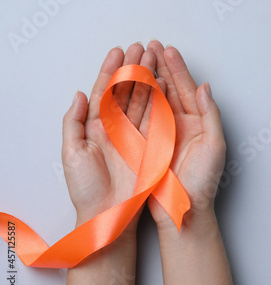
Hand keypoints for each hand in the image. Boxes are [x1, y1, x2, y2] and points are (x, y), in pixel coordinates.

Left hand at [62, 43, 164, 232]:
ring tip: (153, 59)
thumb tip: (79, 95)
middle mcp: (117, 127)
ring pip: (142, 100)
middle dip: (133, 68)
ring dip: (147, 79)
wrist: (109, 213)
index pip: (103, 91)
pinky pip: (156, 118)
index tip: (118, 52)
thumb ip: (74, 121)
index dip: (110, 70)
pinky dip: (159, 100)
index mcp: (96, 126)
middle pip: (125, 91)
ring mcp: (135, 134)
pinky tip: (162, 84)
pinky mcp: (151, 144)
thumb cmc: (87, 188)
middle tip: (141, 48)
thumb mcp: (71, 152)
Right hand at [146, 41, 226, 230]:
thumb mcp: (214, 145)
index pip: (188, 90)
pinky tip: (130, 86)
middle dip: (161, 67)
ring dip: (147, 78)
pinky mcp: (150, 143)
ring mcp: (165, 132)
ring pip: (155, 100)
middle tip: (150, 47)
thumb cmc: (203, 181)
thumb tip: (204, 87)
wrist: (184, 207)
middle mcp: (182, 124)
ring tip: (139, 59)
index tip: (168, 51)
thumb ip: (210, 115)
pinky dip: (136, 101)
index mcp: (200, 123)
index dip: (178, 70)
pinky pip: (142, 118)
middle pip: (170, 90)